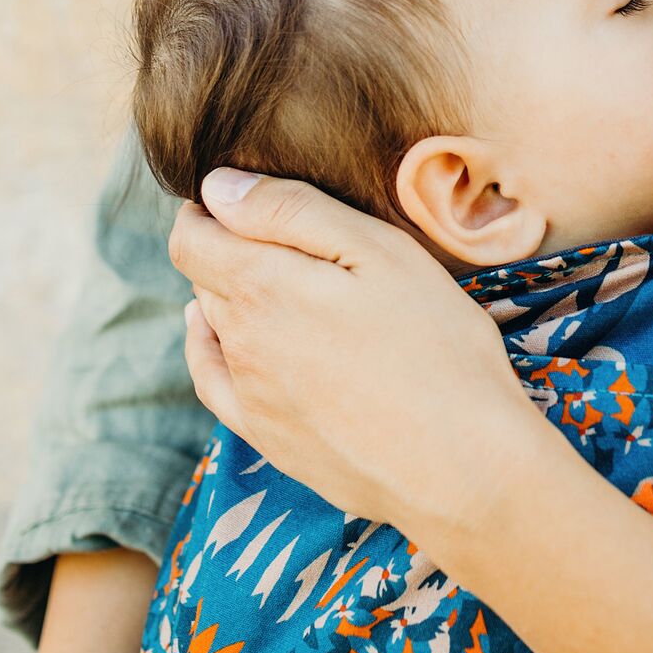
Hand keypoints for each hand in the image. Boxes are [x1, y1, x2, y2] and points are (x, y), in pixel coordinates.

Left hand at [169, 168, 537, 530]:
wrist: (461, 465)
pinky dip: (211, 350)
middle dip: (228, 249)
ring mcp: (250, 395)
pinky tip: (224, 339)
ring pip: (215, 326)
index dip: (209, 209)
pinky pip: (215, 383)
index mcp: (262, 287)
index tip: (241, 198)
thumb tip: (217, 187)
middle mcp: (240, 342)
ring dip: (234, 297)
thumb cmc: (437, 346)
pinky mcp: (267, 438)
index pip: (191, 238)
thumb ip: (291, 210)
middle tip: (284, 236)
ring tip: (284, 282)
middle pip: (205, 279)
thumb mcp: (379, 251)